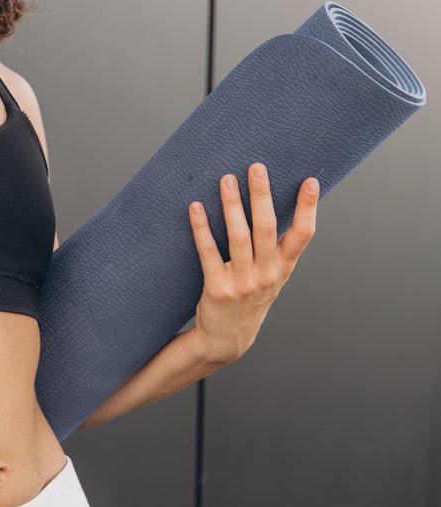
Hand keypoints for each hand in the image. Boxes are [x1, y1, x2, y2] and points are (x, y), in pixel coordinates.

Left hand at [188, 163, 319, 361]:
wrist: (228, 339)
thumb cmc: (249, 298)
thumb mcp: (271, 277)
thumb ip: (275, 248)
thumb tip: (271, 204)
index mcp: (283, 268)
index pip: (303, 234)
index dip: (308, 208)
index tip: (310, 181)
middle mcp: (267, 274)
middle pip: (266, 228)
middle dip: (262, 195)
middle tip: (256, 167)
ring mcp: (243, 282)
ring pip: (239, 236)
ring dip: (232, 205)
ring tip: (226, 179)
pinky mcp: (218, 289)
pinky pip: (208, 252)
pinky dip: (201, 228)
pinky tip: (195, 207)